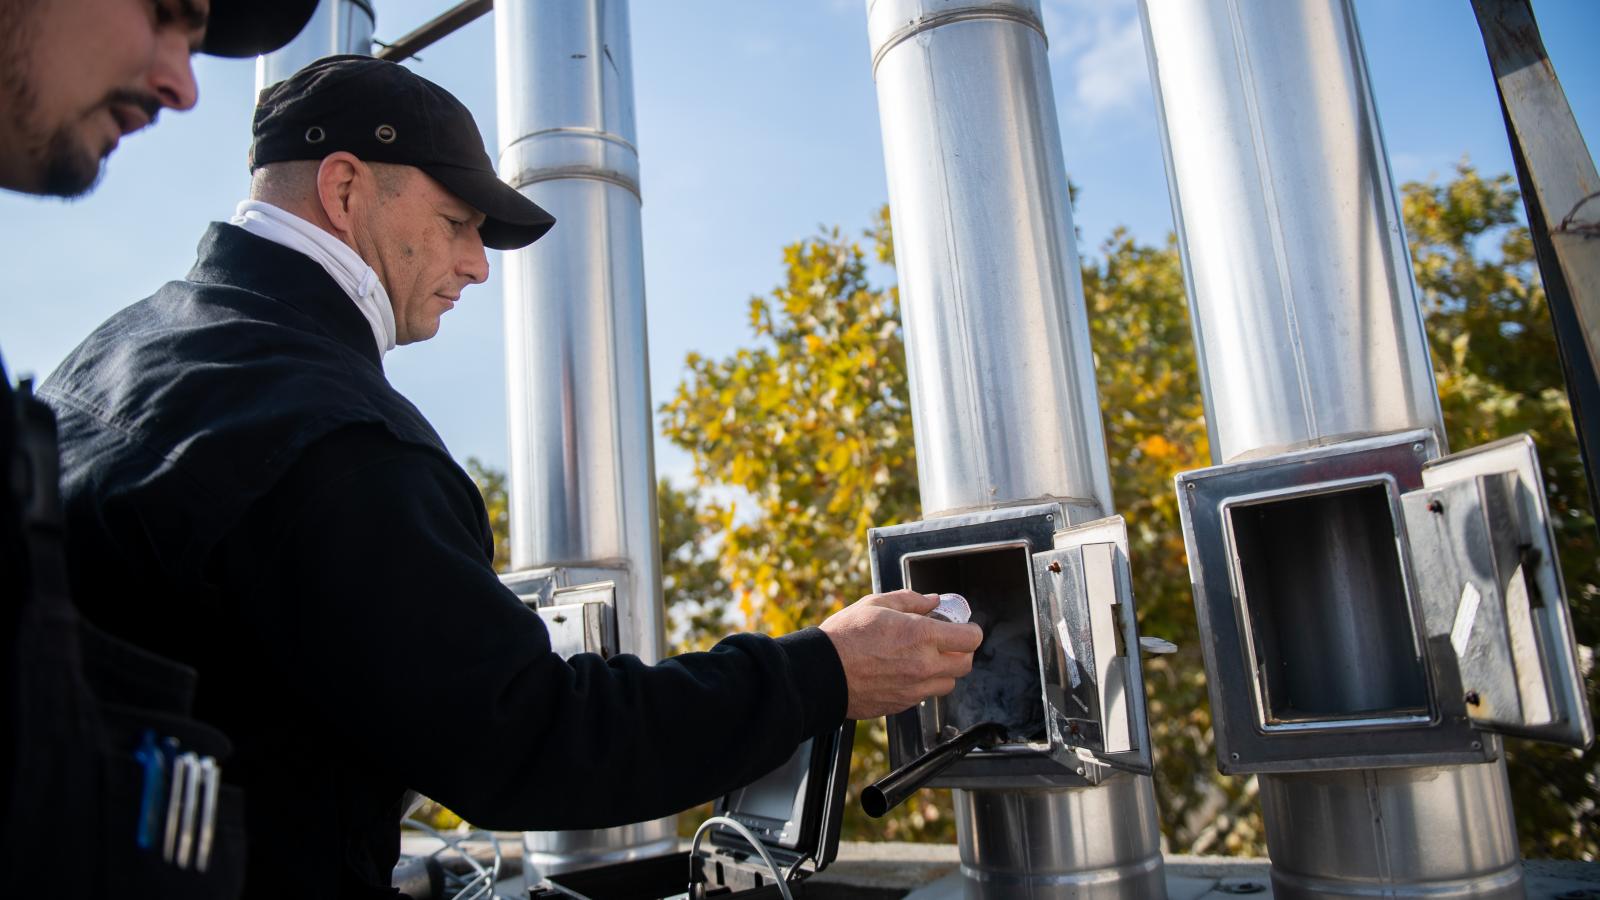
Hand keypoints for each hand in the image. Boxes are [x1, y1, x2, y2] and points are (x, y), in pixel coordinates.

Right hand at [818, 590, 983, 719]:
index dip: (970, 630)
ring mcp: (914, 688)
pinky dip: (922, 684)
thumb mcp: (877, 604)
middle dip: (961, 651)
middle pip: (965, 664)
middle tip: (946, 641)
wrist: (822, 673)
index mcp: (921, 636)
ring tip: (923, 658)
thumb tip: (932, 601)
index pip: (970, 638)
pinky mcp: (902, 704)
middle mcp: (924, 665)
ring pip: (948, 683)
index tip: (963, 626)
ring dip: (943, 670)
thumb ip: (910, 601)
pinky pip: (924, 695)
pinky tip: (903, 671)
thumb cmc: (845, 637)